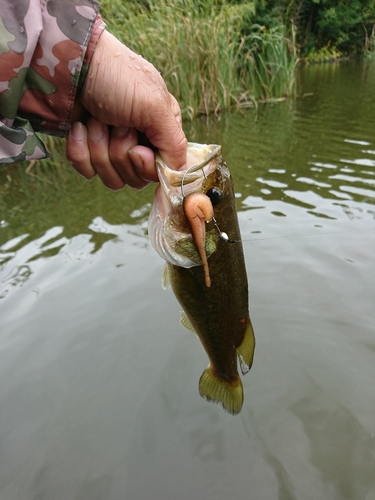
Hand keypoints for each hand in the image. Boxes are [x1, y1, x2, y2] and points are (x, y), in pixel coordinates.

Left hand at [66, 30, 186, 189]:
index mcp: (161, 131)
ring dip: (99, 148)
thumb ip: (174, 143)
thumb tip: (179, 173)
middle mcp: (140, 142)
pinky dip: (80, 150)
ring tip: (95, 120)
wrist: (69, 64)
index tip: (137, 149)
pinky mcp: (87, 150)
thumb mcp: (155, 107)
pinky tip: (78, 127)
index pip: (161, 171)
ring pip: (111, 177)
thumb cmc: (117, 78)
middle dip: (119, 153)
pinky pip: (87, 171)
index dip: (146, 166)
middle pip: (135, 178)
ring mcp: (111, 148)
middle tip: (115, 123)